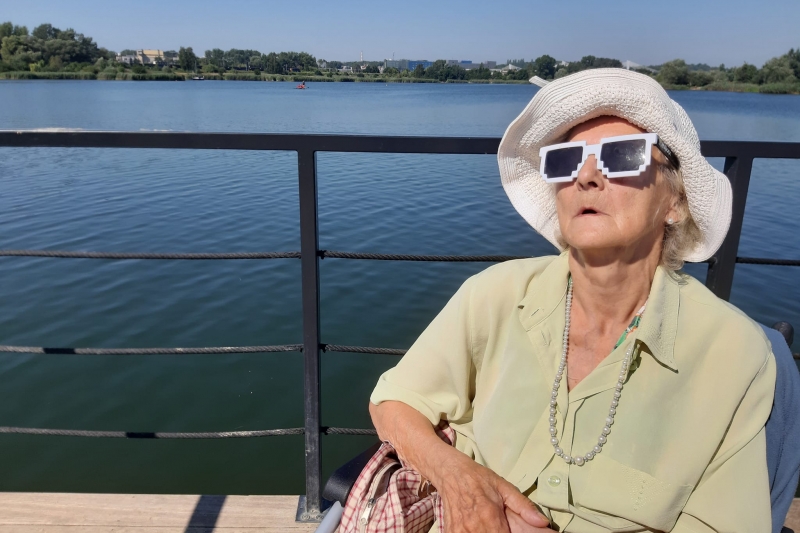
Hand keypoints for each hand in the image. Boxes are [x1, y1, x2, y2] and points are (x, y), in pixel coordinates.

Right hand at [433, 453, 549, 532]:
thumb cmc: (478, 478)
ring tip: (489, 527)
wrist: (451, 472)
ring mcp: (460, 531)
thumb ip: (523, 505)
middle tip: (500, 527)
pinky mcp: (451, 532)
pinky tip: (477, 528)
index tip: (510, 532)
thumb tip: (543, 521)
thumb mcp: (503, 486)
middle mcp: (474, 526)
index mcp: (490, 515)